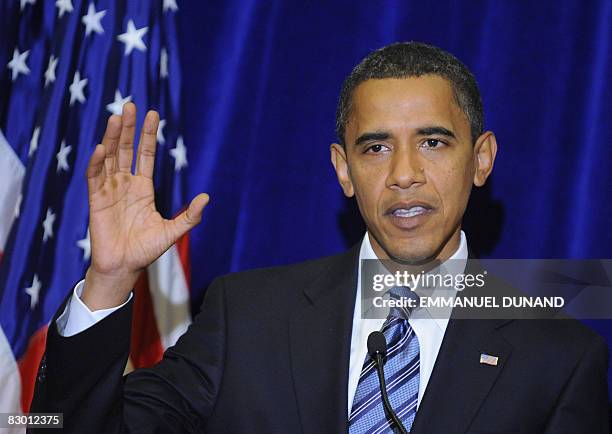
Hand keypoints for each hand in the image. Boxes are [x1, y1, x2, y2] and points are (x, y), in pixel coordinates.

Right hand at [82, 103, 208, 309]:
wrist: (125, 268)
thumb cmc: (146, 250)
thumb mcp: (173, 231)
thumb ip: (190, 216)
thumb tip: (207, 198)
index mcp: (143, 188)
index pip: (145, 155)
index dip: (147, 135)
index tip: (153, 114)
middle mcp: (125, 184)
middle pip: (126, 150)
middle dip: (128, 128)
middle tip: (131, 106)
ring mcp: (109, 191)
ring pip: (110, 158)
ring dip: (112, 138)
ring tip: (116, 117)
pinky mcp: (96, 201)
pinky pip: (95, 178)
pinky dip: (97, 163)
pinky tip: (102, 148)